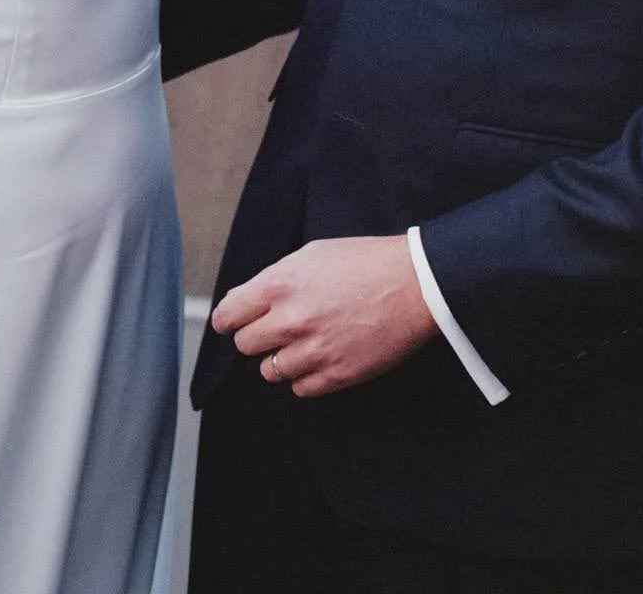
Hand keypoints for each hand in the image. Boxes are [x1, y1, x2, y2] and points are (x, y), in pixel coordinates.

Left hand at [212, 235, 436, 397]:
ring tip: (303, 342)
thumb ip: (275, 279)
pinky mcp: (337, 374)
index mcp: (280, 285)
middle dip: (256, 336)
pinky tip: (320, 357)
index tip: (232, 322)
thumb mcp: (312, 254)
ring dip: (281, 358)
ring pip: (270, 371)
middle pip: (246, 345)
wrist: (415, 284)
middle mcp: (291, 320)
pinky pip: (300, 388)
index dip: (228, 319)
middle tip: (274, 328)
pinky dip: (305, 376)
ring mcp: (314, 351)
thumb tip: (248, 301)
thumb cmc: (366, 262)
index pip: (228, 315)